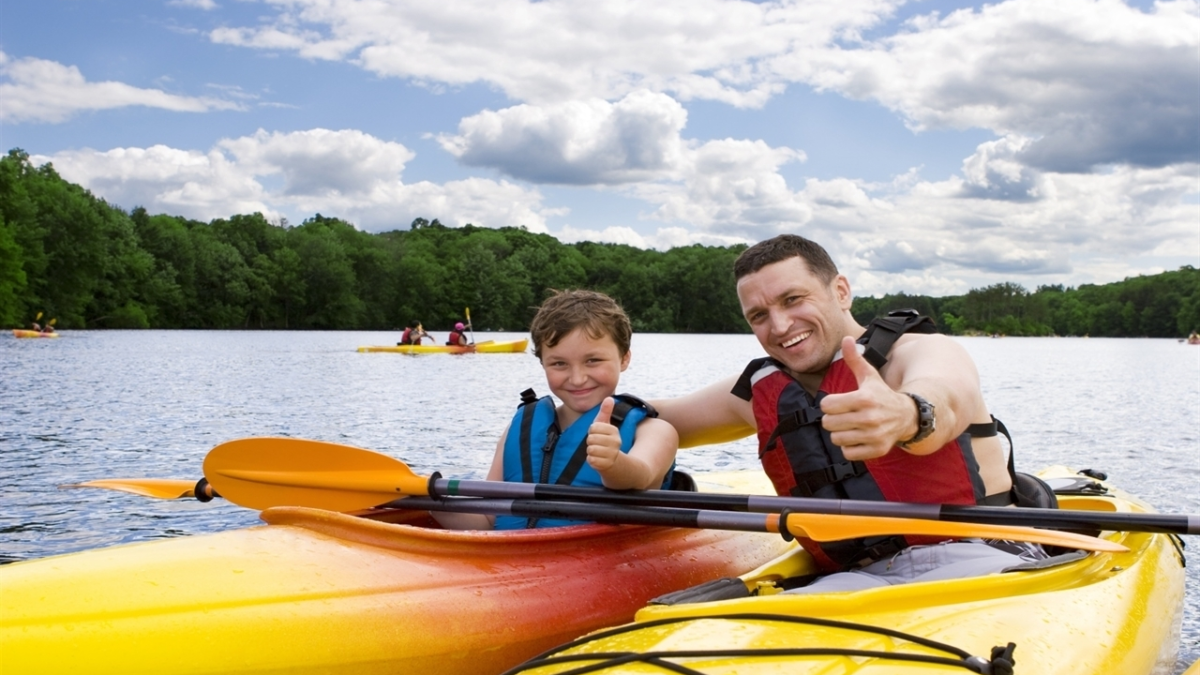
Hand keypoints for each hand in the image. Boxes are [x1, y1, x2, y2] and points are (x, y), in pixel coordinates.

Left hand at [586, 397, 621, 471]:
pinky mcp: (606, 464)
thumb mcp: (605, 425)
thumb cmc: (605, 439)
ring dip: (590, 451)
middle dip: (590, 441)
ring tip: (597, 451)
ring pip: (590, 449)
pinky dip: (591, 459)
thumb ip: (606, 411)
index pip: (593, 427)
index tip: (597, 434)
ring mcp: (612, 454)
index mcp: (614, 431)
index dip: (592, 431)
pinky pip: (591, 460)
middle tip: (596, 443)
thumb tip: (609, 398)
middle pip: (591, 439)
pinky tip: (597, 458)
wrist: (612, 460)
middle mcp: (615, 442)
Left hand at [819, 336, 914, 460]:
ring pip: (836, 439)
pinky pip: (847, 453)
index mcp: (864, 398)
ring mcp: (874, 435)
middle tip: (845, 415)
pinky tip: (859, 437)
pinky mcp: (876, 450)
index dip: (830, 403)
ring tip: (852, 426)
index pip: (826, 405)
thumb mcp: (869, 375)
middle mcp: (869, 418)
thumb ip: (855, 359)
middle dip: (833, 419)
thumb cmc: (882, 394)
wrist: (908, 416)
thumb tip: (846, 338)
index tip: (840, 402)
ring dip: (840, 433)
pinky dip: (849, 447)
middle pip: (828, 423)